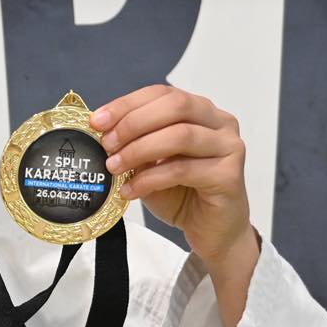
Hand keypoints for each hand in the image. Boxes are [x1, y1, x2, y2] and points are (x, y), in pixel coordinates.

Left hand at [91, 85, 258, 282]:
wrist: (212, 231)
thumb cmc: (184, 194)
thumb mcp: (151, 163)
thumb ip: (135, 144)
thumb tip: (103, 131)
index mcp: (201, 111)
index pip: (162, 94)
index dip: (127, 104)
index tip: (98, 121)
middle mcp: (220, 123)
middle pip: (175, 106)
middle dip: (133, 123)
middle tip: (107, 144)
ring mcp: (229, 147)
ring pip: (180, 136)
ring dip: (139, 150)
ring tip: (114, 167)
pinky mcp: (229, 175)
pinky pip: (182, 170)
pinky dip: (149, 179)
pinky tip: (130, 190)